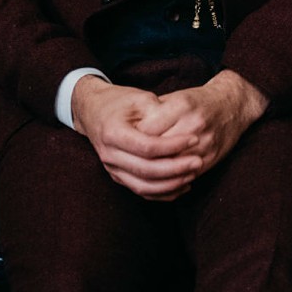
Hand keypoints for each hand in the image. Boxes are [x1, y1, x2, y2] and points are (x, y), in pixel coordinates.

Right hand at [71, 76, 204, 199]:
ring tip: (193, 174)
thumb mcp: (139, 97)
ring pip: (143, 186)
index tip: (194, 139)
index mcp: (113, 133)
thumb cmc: (120, 101)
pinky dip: (163, 193)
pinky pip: (141, 192)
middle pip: (146, 170)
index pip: (147, 146)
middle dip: (176, 168)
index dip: (172, 145)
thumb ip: (159, 110)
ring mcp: (112, 169)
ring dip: (171, 184)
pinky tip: (183, 185)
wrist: (93, 112)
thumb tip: (180, 126)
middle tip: (198, 161)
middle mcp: (110, 155)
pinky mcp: (118, 177)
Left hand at [133, 70, 268, 181]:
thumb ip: (153, 113)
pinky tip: (159, 179)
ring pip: (171, 166)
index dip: (133, 141)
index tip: (124, 144)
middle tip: (129, 160)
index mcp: (181, 105)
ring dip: (155, 172)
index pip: (148, 131)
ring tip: (140, 171)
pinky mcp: (211, 158)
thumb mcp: (174, 98)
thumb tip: (130, 132)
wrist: (233, 105)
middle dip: (141, 158)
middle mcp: (194, 124)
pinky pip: (185, 175)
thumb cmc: (198, 101)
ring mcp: (205, 143)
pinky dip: (170, 180)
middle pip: (158, 150)